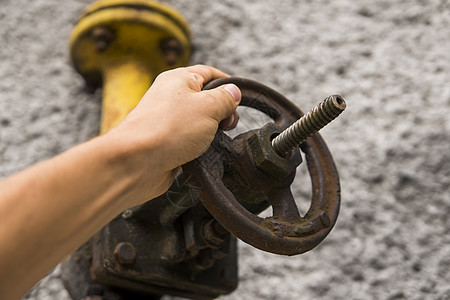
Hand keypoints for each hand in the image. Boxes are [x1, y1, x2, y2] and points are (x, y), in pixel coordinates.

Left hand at [108, 65, 241, 202]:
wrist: (136, 162)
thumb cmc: (168, 129)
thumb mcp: (208, 107)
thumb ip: (225, 98)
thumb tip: (233, 92)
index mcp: (178, 79)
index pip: (209, 73)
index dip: (228, 83)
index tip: (242, 97)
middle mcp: (171, 97)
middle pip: (206, 98)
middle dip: (223, 111)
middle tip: (228, 124)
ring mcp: (168, 121)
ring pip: (200, 122)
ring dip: (212, 131)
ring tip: (214, 140)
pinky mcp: (167, 142)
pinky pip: (191, 140)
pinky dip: (200, 146)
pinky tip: (204, 153)